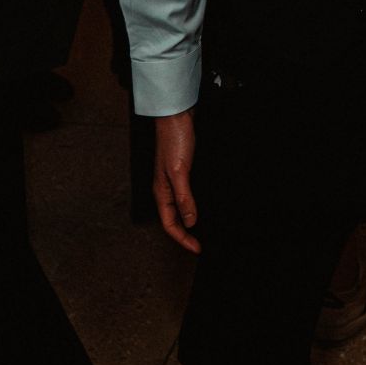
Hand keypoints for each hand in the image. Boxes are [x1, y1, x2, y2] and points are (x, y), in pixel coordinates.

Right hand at [154, 108, 200, 253]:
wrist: (177, 115)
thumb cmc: (174, 140)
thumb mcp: (179, 172)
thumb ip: (184, 197)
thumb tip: (190, 221)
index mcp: (161, 192)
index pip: (170, 224)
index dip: (182, 239)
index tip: (197, 248)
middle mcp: (166, 188)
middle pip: (174, 218)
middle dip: (185, 234)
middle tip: (200, 243)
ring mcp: (174, 179)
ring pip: (181, 207)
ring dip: (190, 219)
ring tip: (203, 229)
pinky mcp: (183, 169)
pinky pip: (188, 194)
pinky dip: (195, 203)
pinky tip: (204, 204)